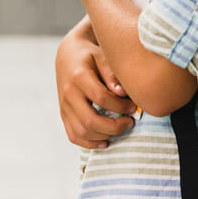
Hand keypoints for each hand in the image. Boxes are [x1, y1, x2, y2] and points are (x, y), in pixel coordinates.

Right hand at [56, 16, 136, 148]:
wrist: (67, 55)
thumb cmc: (90, 56)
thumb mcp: (102, 57)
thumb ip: (112, 74)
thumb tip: (122, 93)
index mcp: (79, 77)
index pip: (101, 98)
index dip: (121, 106)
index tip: (134, 106)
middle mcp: (68, 93)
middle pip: (90, 120)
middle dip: (114, 127)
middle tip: (129, 123)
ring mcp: (64, 106)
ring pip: (81, 132)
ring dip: (103, 136)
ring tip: (119, 129)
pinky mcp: (63, 114)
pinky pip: (73, 135)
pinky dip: (89, 143)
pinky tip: (105, 141)